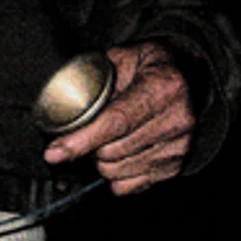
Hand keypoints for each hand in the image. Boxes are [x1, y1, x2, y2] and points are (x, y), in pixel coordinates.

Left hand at [43, 40, 194, 194]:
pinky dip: (115, 175)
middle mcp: (177, 119)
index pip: (116, 122)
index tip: (54, 153)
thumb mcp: (121, 55)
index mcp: (163, 86)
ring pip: (118, 171)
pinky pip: (131, 186)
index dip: (81, 140)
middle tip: (85, 130)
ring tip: (102, 140)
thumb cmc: (147, 64)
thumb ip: (94, 77)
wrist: (186, 75)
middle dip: (88, 147)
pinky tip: (115, 156)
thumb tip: (58, 103)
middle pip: (114, 151)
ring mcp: (180, 145)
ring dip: (100, 161)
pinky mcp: (176, 165)